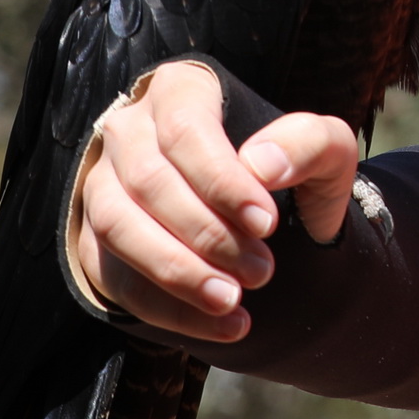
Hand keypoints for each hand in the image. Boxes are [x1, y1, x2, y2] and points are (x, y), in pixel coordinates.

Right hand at [64, 60, 361, 344]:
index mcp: (180, 90)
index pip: (185, 130)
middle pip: (149, 182)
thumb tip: (262, 166)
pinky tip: (219, 328)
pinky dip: (166, 308)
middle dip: (206, 235)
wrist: (267, 218)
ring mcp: (101, 185)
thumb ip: (309, 144)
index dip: (222, 181)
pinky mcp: (94, 240)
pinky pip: (113, 277)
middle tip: (261, 271)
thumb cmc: (292, 168)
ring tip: (234, 302)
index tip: (267, 223)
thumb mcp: (324, 149)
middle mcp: (129, 131)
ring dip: (176, 272)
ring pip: (117, 228)